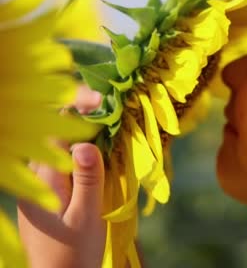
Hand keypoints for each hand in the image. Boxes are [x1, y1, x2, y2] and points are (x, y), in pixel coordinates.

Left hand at [17, 86, 105, 267]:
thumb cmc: (74, 253)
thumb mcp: (86, 217)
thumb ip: (87, 179)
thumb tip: (86, 142)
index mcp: (44, 178)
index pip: (57, 129)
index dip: (79, 107)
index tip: (104, 98)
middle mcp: (35, 175)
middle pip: (54, 130)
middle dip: (80, 112)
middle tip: (107, 103)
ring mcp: (38, 182)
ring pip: (57, 143)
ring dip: (80, 128)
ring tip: (106, 119)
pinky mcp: (45, 192)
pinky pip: (60, 159)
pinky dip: (78, 146)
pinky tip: (97, 148)